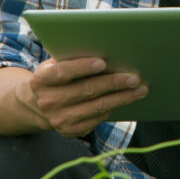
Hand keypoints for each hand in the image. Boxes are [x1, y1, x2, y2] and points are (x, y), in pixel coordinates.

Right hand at [17, 57, 147, 138]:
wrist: (38, 105)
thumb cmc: (56, 77)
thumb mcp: (55, 64)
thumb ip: (72, 57)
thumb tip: (107, 48)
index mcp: (41, 80)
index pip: (62, 72)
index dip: (82, 67)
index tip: (103, 62)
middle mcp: (48, 101)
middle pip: (86, 90)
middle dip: (114, 82)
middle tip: (135, 77)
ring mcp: (59, 119)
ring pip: (97, 107)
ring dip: (122, 97)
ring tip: (141, 89)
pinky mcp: (71, 131)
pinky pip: (98, 118)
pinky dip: (115, 107)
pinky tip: (129, 98)